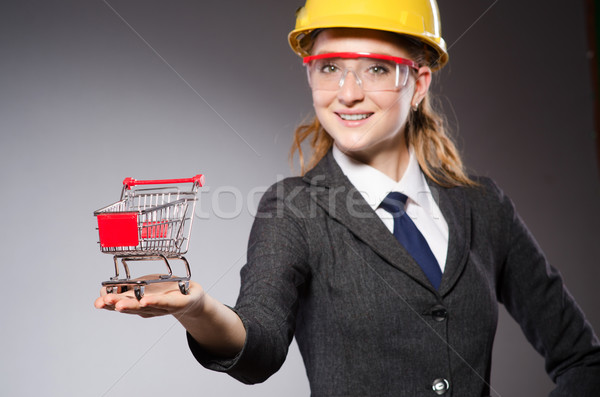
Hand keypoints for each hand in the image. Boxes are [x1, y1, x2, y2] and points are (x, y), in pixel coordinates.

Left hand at [94, 275, 245, 355]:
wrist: (186, 302)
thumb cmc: (186, 292)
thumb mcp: (192, 289)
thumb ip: (187, 288)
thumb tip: (174, 285)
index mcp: (175, 304)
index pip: (165, 303)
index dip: (155, 302)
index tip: (145, 301)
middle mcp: (159, 308)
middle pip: (143, 308)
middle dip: (128, 305)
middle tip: (115, 304)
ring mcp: (148, 308)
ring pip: (131, 307)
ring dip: (116, 304)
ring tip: (102, 301)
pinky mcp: (140, 305)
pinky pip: (126, 304)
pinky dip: (113, 302)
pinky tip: (102, 298)